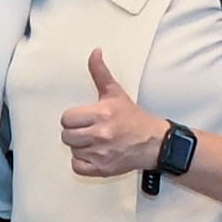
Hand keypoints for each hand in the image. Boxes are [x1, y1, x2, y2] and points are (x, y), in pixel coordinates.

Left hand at [58, 43, 161, 180]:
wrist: (154, 143)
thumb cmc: (134, 118)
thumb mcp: (116, 93)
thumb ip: (100, 73)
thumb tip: (94, 53)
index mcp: (102, 114)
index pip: (67, 118)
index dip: (72, 118)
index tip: (83, 118)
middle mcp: (101, 134)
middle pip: (66, 136)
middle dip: (75, 132)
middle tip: (87, 130)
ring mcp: (101, 154)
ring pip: (73, 150)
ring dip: (80, 147)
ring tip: (94, 141)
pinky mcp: (103, 169)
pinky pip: (78, 167)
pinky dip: (82, 162)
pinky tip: (93, 154)